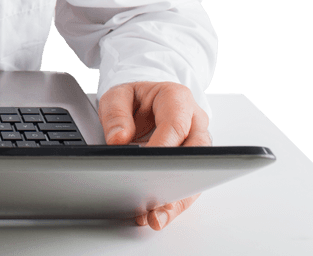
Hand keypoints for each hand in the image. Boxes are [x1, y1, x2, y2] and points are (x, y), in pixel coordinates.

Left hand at [98, 81, 211, 229]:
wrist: (144, 101)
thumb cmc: (134, 98)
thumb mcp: (117, 95)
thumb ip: (115, 114)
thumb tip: (118, 140)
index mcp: (177, 99)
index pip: (175, 125)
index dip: (163, 147)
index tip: (145, 166)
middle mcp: (193, 121)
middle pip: (195, 153)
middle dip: (177, 178)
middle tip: (157, 198)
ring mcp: (196, 143)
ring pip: (196, 175)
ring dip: (177, 199)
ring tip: (156, 217)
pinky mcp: (191, 164)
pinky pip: (188, 186)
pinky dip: (173, 203)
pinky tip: (156, 216)